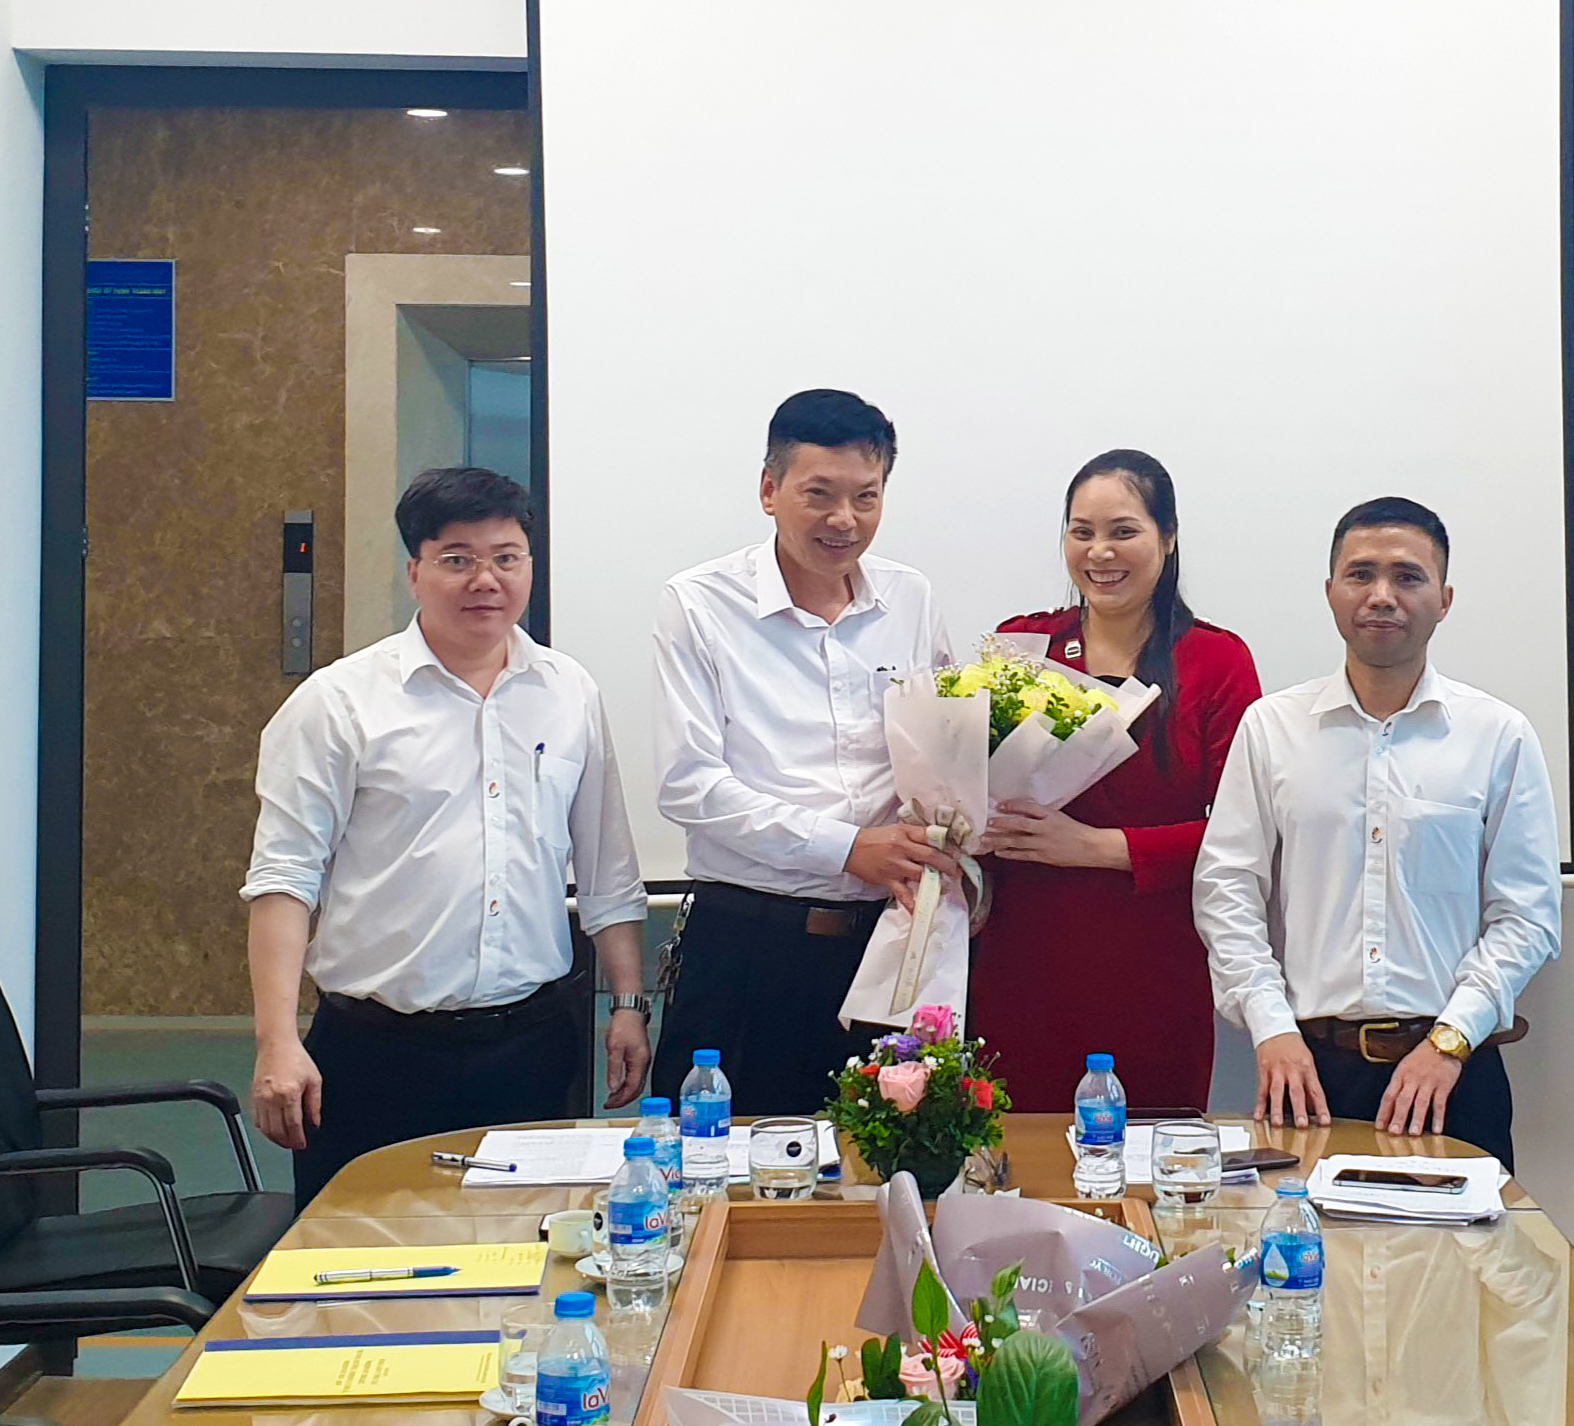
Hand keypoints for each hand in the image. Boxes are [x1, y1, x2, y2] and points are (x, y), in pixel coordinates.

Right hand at [251, 1037, 322, 1150]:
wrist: (276, 1044)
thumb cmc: (295, 1058)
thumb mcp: (314, 1079)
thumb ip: (314, 1104)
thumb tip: (315, 1122)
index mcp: (288, 1093)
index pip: (293, 1125)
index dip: (298, 1138)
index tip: (302, 1144)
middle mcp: (272, 1098)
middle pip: (277, 1130)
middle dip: (286, 1142)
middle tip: (294, 1145)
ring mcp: (260, 1098)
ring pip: (265, 1128)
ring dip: (275, 1138)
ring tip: (285, 1140)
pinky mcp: (253, 1097)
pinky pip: (257, 1120)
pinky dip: (265, 1129)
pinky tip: (273, 1129)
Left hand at [603, 1010, 651, 1109]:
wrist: (630, 1012)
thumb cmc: (624, 1025)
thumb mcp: (614, 1048)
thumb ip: (614, 1069)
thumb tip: (613, 1087)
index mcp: (639, 1062)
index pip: (632, 1088)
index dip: (621, 1100)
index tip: (610, 1104)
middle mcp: (644, 1063)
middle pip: (636, 1089)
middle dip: (623, 1100)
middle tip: (610, 1104)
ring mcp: (643, 1060)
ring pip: (637, 1084)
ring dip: (625, 1093)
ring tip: (612, 1097)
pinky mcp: (640, 1057)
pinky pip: (635, 1076)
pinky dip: (627, 1084)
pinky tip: (619, 1085)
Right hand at [844, 824, 960, 911]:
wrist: (850, 847)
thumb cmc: (874, 838)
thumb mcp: (895, 829)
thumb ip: (914, 834)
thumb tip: (936, 840)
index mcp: (904, 833)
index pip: (930, 835)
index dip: (946, 843)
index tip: (957, 851)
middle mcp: (901, 848)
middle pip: (930, 856)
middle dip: (947, 864)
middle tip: (957, 871)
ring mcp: (895, 865)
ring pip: (921, 874)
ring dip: (935, 882)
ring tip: (946, 887)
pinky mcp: (888, 880)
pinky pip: (903, 894)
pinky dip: (912, 904)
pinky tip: (920, 911)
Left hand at [979, 801, 1128, 869]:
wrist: (1091, 847)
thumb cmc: (1074, 830)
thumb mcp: (1058, 816)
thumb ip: (1040, 815)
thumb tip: (1019, 812)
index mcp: (1050, 815)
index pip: (1029, 807)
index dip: (1013, 805)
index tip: (1000, 805)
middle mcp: (1046, 828)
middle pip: (1020, 824)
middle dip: (1002, 823)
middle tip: (987, 822)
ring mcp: (1044, 844)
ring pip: (1017, 841)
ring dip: (999, 840)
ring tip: (985, 839)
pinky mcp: (1044, 856)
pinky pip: (1023, 855)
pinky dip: (1009, 853)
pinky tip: (998, 852)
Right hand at [1254, 1032, 1330, 1128]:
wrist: (1275, 1028)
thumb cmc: (1292, 1045)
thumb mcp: (1307, 1061)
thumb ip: (1308, 1083)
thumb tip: (1312, 1105)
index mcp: (1306, 1068)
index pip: (1316, 1091)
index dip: (1321, 1107)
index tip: (1324, 1121)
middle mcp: (1292, 1070)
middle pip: (1296, 1092)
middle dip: (1299, 1110)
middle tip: (1302, 1125)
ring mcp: (1276, 1070)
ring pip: (1277, 1092)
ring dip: (1277, 1108)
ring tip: (1277, 1123)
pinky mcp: (1263, 1070)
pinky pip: (1261, 1089)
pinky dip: (1259, 1103)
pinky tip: (1259, 1114)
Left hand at [1375, 1040, 1463, 1136]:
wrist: (1443, 1043)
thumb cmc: (1423, 1054)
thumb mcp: (1405, 1065)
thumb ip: (1400, 1083)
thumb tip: (1392, 1102)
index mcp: (1400, 1074)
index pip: (1388, 1095)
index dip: (1383, 1112)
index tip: (1380, 1125)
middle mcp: (1412, 1079)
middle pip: (1402, 1100)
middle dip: (1397, 1118)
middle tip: (1393, 1132)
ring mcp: (1428, 1082)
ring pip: (1420, 1103)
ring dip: (1416, 1119)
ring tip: (1413, 1134)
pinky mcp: (1443, 1085)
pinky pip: (1440, 1103)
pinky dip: (1438, 1117)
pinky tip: (1436, 1129)